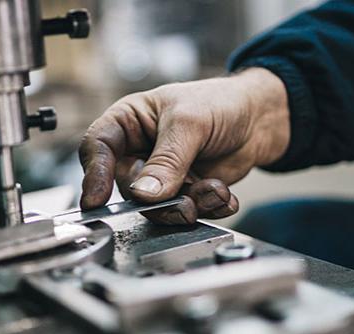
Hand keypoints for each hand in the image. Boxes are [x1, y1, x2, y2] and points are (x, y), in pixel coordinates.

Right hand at [79, 67, 289, 223]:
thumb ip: (166, 161)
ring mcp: (162, 174)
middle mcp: (140, 151)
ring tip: (214, 191)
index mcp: (129, 122)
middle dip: (158, 200)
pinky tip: (223, 194)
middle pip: (129, 187)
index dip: (94, 174)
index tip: (96, 200)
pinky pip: (185, 211)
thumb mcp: (189, 123)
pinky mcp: (183, 190)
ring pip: (157, 206)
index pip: (99, 147)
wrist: (259, 118)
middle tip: (184, 202)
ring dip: (188, 205)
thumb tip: (143, 194)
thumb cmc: (220, 103)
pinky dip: (206, 207)